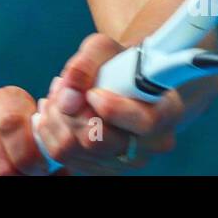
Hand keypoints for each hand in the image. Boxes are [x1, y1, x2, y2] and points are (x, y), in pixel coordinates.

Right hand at [0, 87, 50, 175]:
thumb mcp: (10, 109)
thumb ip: (34, 132)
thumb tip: (62, 170)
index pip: (15, 130)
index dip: (33, 158)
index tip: (41, 168)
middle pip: (3, 168)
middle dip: (20, 177)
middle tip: (26, 175)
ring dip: (0, 181)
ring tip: (6, 171)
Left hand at [32, 33, 192, 174]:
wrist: (122, 82)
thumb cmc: (118, 63)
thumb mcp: (105, 48)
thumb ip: (86, 65)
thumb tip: (68, 97)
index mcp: (167, 112)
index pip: (144, 122)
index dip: (111, 108)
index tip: (93, 92)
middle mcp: (151, 144)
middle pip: (97, 141)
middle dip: (69, 110)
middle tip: (63, 87)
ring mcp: (126, 162)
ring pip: (73, 150)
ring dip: (55, 118)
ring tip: (58, 95)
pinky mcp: (101, 169)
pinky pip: (62, 156)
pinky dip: (50, 130)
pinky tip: (56, 111)